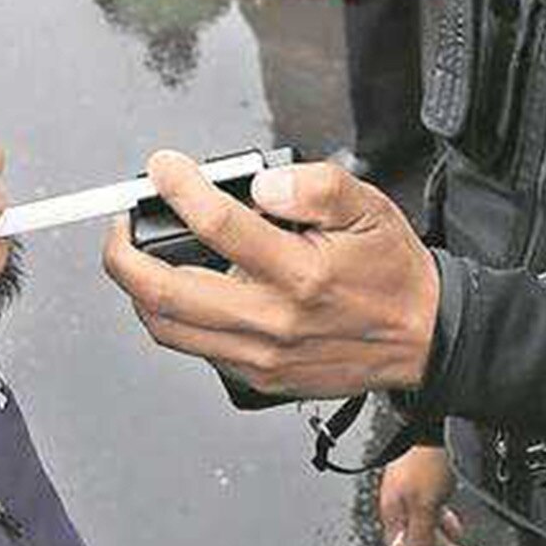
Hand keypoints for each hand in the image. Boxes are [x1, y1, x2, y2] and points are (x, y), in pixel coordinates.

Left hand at [101, 151, 441, 398]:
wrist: (425, 339)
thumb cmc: (392, 273)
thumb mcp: (368, 207)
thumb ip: (315, 185)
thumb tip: (261, 185)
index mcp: (301, 275)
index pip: (217, 225)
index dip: (179, 188)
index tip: (165, 168)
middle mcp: (274, 322)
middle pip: (166, 292)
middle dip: (124, 254)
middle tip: (119, 224)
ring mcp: (261, 357)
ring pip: (168, 328)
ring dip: (137, 290)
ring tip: (135, 257)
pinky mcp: (258, 377)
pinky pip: (193, 348)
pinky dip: (170, 317)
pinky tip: (176, 289)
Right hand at [379, 447, 473, 545]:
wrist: (435, 425)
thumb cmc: (426, 460)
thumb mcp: (424, 505)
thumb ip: (420, 538)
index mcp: (392, 511)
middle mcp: (400, 505)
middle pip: (416, 545)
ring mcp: (413, 495)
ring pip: (428, 530)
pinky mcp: (427, 485)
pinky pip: (434, 514)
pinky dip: (446, 527)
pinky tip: (457, 530)